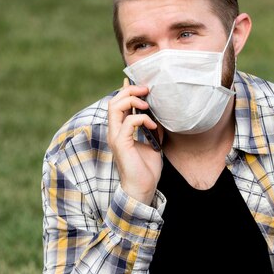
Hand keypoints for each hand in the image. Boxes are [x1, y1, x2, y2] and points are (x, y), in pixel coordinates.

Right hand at [107, 79, 162, 204]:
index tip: (141, 86)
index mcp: (120, 130)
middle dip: (130, 91)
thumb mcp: (153, 143)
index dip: (126, 91)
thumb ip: (152, 128)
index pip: (118, 104)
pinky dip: (143, 119)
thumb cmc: (146, 169)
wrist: (143, 188)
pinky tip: (153, 126)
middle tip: (146, 90)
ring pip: (115, 107)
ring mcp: (116, 137)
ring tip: (147, 104)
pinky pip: (129, 122)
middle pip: (114, 101)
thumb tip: (159, 115)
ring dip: (132, 100)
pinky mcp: (121, 143)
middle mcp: (115, 131)